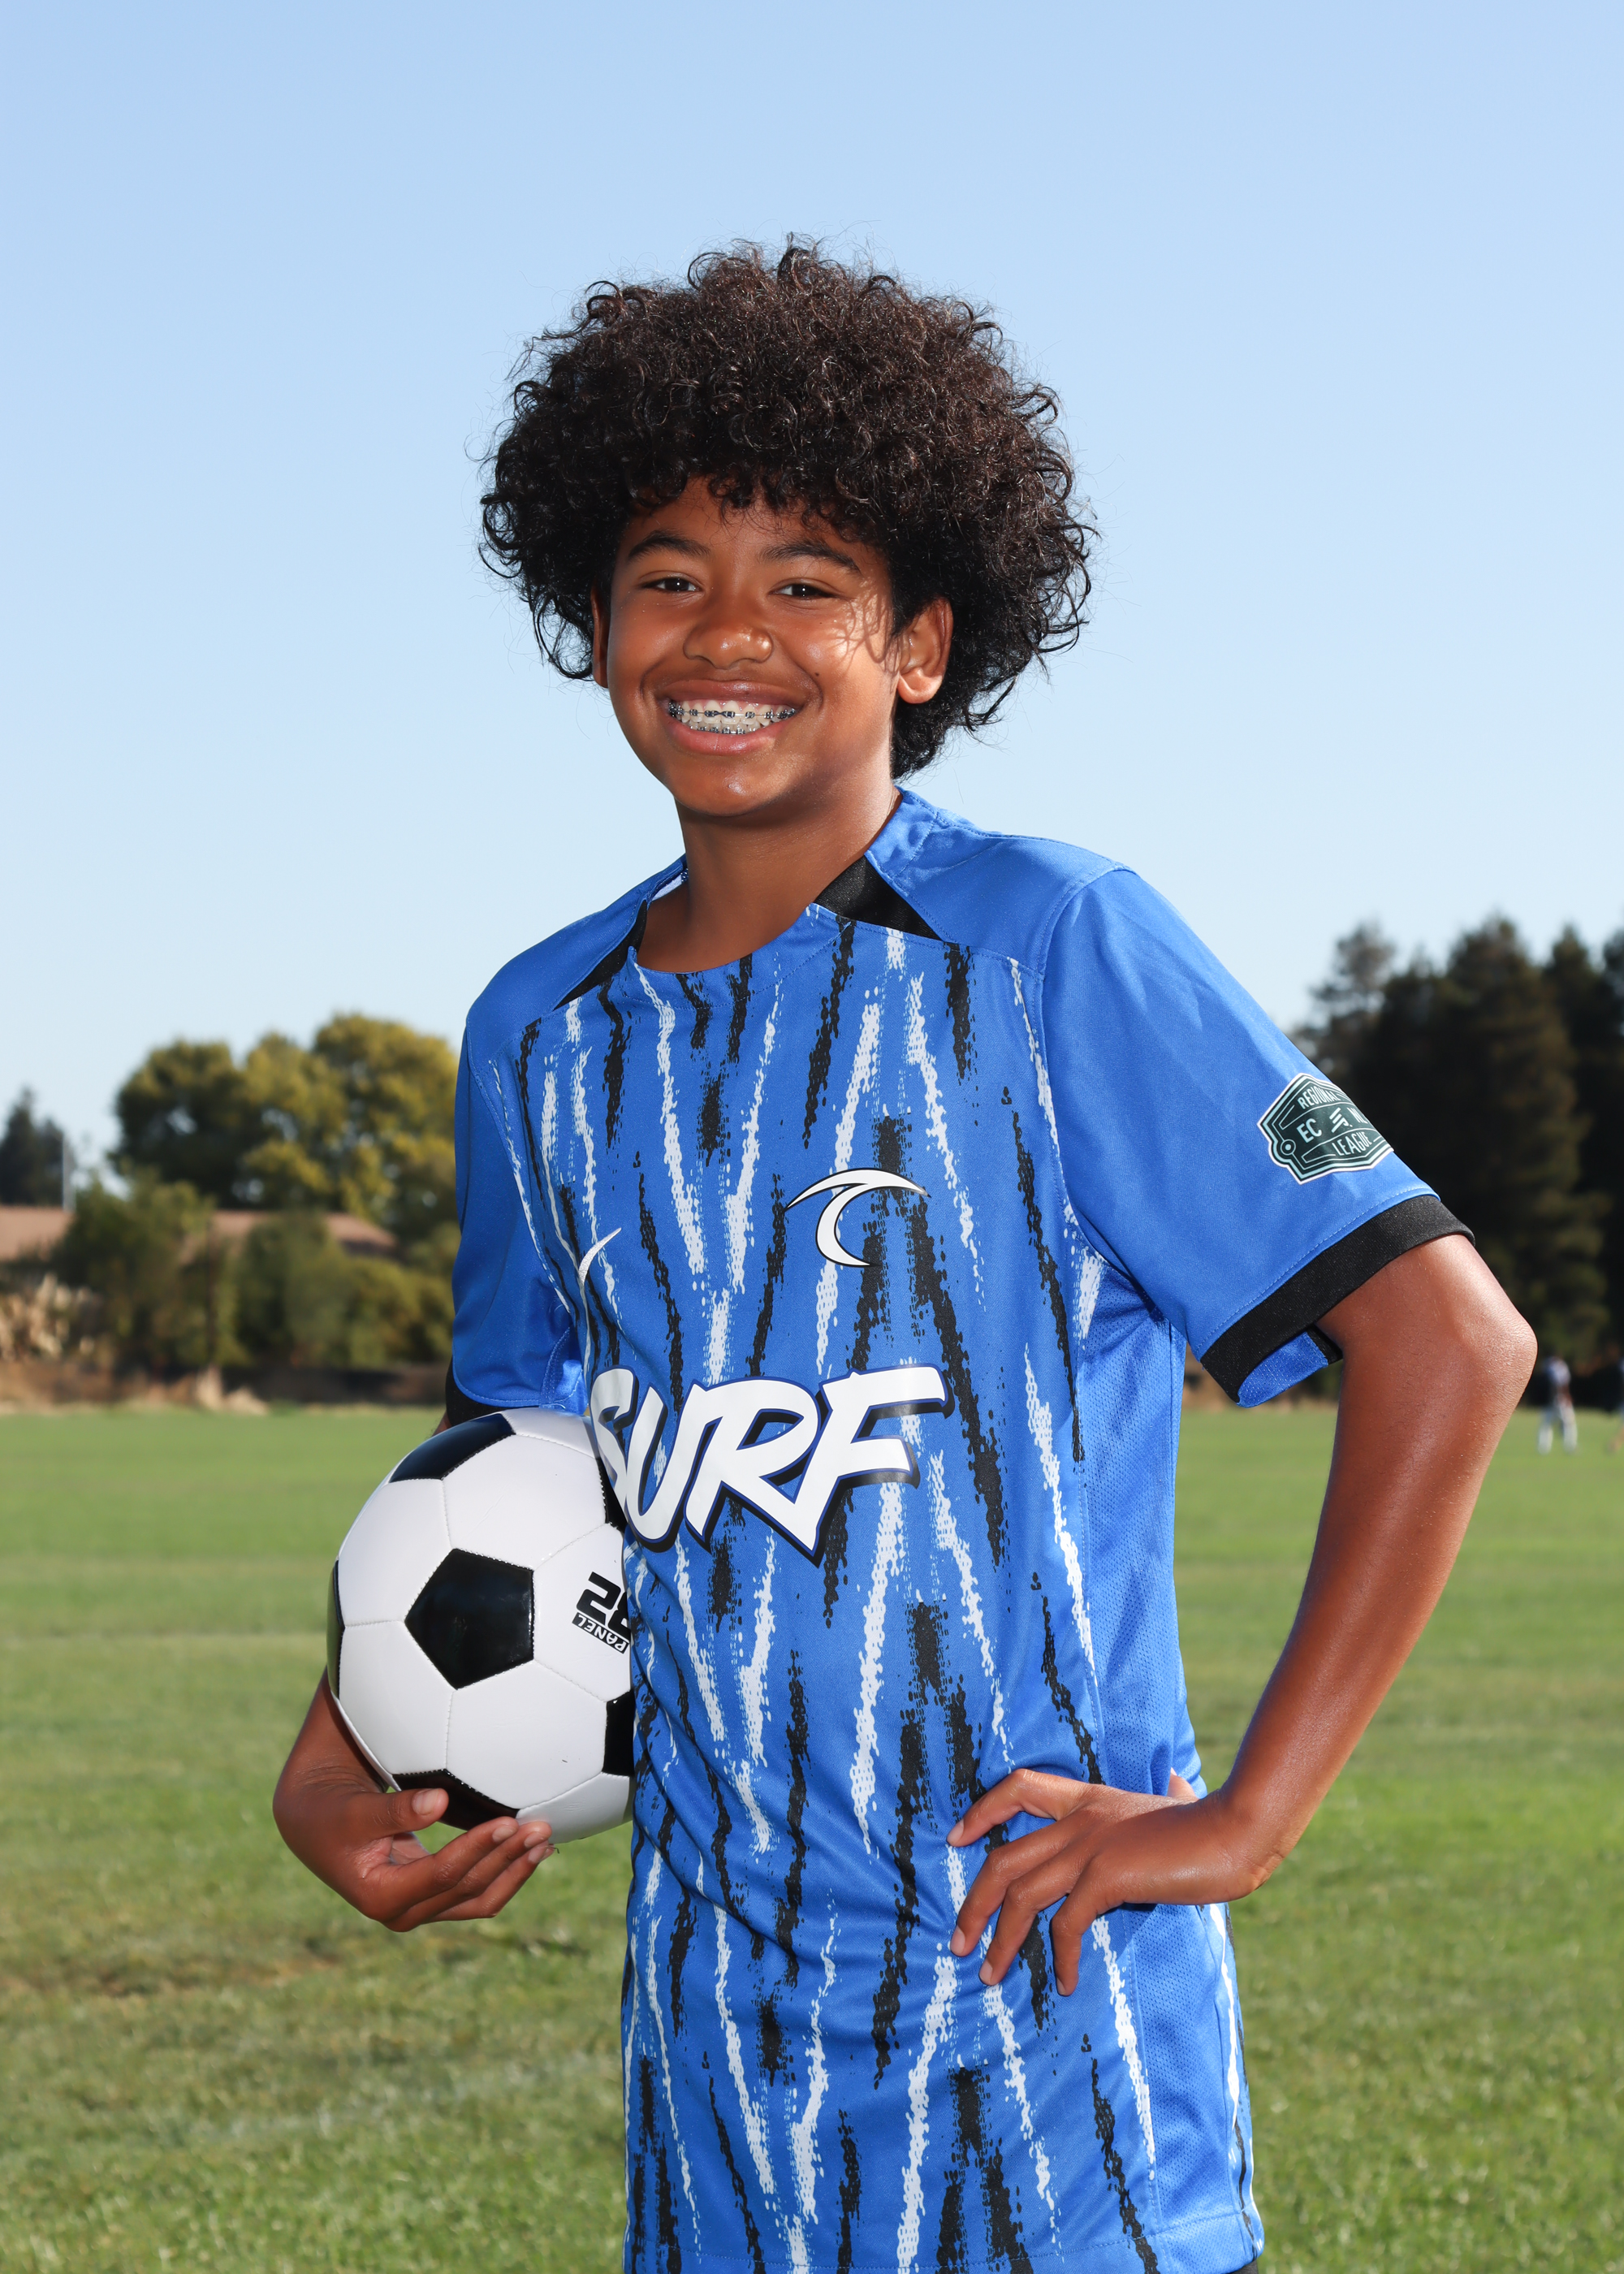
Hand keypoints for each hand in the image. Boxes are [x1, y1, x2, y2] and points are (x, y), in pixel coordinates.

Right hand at [272, 1676, 552, 1931]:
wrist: (315, 1825)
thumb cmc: (332, 1812)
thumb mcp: (355, 1810)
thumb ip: (396, 1809)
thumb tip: (439, 1801)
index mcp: (380, 1897)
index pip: (443, 1875)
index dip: (478, 1848)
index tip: (507, 1820)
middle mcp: (402, 1912)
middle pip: (468, 1890)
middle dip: (508, 1858)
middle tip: (541, 1825)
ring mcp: (420, 1908)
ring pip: (479, 1898)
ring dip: (515, 1869)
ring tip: (546, 1838)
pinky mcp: (432, 1897)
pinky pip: (476, 1893)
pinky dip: (505, 1871)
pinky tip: (532, 1850)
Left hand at [947, 1767, 1241, 1994]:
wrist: (1236, 1830)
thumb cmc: (1211, 1821)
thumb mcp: (1177, 1800)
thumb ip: (1170, 1792)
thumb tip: (1178, 1782)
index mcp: (1088, 1797)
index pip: (1018, 1787)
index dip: (981, 1811)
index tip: (956, 1838)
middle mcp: (1079, 1818)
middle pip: (1003, 1858)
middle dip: (973, 1904)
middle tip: (958, 1943)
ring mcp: (1090, 1845)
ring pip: (1021, 1895)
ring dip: (999, 1940)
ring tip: (988, 1975)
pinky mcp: (1107, 1875)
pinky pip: (1066, 1924)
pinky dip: (1059, 1958)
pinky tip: (1065, 1984)